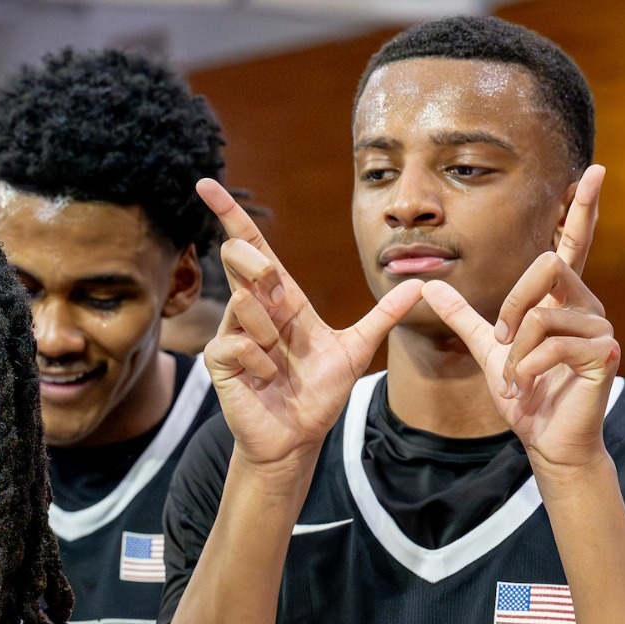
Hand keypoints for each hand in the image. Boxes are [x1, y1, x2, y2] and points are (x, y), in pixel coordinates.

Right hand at [196, 178, 423, 469]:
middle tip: (279, 304)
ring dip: (271, 335)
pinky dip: (261, 361)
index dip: (230, 214)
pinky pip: (237, 342)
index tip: (206, 185)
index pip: (254, 245)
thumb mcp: (356, 350)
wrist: (297, 438)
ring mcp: (233, 332)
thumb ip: (383, 316)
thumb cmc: (318, 394)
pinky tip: (267, 378)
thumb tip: (419, 286)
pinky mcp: (221, 359)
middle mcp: (253, 309)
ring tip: (280, 363)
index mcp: (281, 299)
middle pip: (241, 257)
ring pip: (244, 303)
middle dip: (259, 269)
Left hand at [420, 166, 614, 473]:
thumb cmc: (525, 395)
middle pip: (547, 264)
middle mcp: (587, 305)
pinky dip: (526, 369)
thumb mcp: (487, 349)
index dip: (582, 208)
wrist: (545, 439)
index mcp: (561, 300)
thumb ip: (463, 315)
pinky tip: (529, 387)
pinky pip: (550, 343)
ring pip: (541, 313)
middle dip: (513, 303)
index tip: (593, 171)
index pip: (571, 244)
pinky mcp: (603, 353)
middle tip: (504, 342)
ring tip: (519, 378)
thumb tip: (428, 286)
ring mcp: (599, 328)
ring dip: (516, 351)